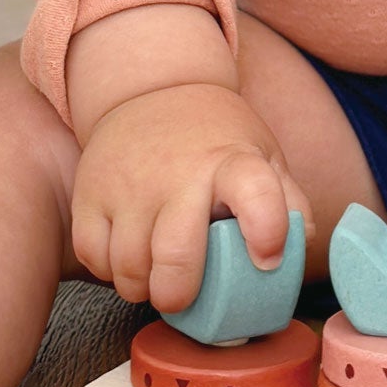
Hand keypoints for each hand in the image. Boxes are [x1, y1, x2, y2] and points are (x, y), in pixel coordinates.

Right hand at [71, 82, 314, 313]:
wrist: (153, 90)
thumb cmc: (216, 137)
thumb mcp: (262, 154)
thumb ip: (286, 201)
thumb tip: (296, 250)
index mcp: (232, 162)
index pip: (255, 191)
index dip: (265, 230)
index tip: (266, 259)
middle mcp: (179, 173)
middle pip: (174, 254)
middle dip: (179, 294)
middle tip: (183, 297)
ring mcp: (129, 185)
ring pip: (128, 267)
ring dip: (142, 288)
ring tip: (155, 278)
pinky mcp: (89, 193)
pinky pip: (93, 257)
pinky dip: (109, 272)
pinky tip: (127, 259)